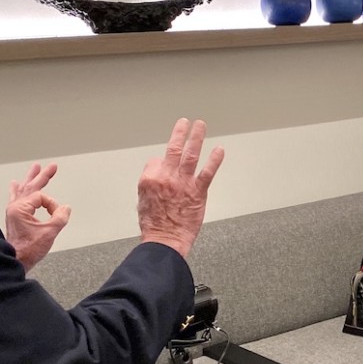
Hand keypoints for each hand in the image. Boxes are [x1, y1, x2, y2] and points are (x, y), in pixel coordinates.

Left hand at [5, 162, 70, 271]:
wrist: (15, 260)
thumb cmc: (28, 249)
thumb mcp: (49, 233)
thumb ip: (59, 217)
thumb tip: (65, 208)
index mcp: (20, 208)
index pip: (43, 198)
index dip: (53, 206)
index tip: (57, 216)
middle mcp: (14, 207)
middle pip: (31, 187)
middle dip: (43, 176)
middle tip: (52, 166)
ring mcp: (13, 211)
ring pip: (23, 190)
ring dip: (31, 179)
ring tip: (35, 168)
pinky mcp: (14, 217)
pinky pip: (16, 198)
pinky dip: (18, 190)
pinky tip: (15, 184)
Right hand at [138, 118, 224, 258]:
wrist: (165, 240)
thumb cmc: (154, 225)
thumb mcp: (143, 201)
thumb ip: (151, 185)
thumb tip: (157, 178)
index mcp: (150, 179)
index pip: (156, 161)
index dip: (162, 164)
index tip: (166, 165)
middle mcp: (166, 177)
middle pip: (173, 149)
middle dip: (180, 133)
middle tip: (185, 122)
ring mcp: (182, 183)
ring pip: (189, 155)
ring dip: (196, 138)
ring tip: (200, 126)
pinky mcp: (197, 192)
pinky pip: (207, 173)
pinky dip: (214, 160)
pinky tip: (219, 150)